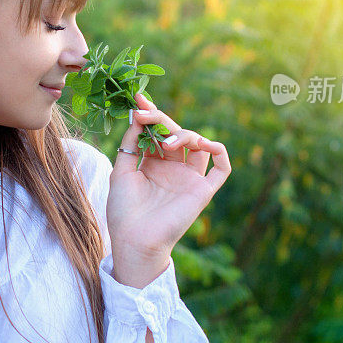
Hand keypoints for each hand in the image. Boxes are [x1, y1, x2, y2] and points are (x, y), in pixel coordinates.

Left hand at [106, 93, 231, 284]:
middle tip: (147, 112)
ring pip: (198, 144)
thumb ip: (131, 142)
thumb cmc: (123, 210)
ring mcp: (189, 178)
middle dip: (162, 119)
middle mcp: (172, 168)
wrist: (134, 240)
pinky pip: (221, 168)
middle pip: (176, 133)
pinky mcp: (203, 190)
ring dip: (185, 134)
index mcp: (153, 163)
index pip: (157, 132)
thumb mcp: (122, 170)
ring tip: (167, 141)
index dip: (151, 115)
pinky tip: (203, 144)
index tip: (139, 101)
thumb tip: (138, 115)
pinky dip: (218, 151)